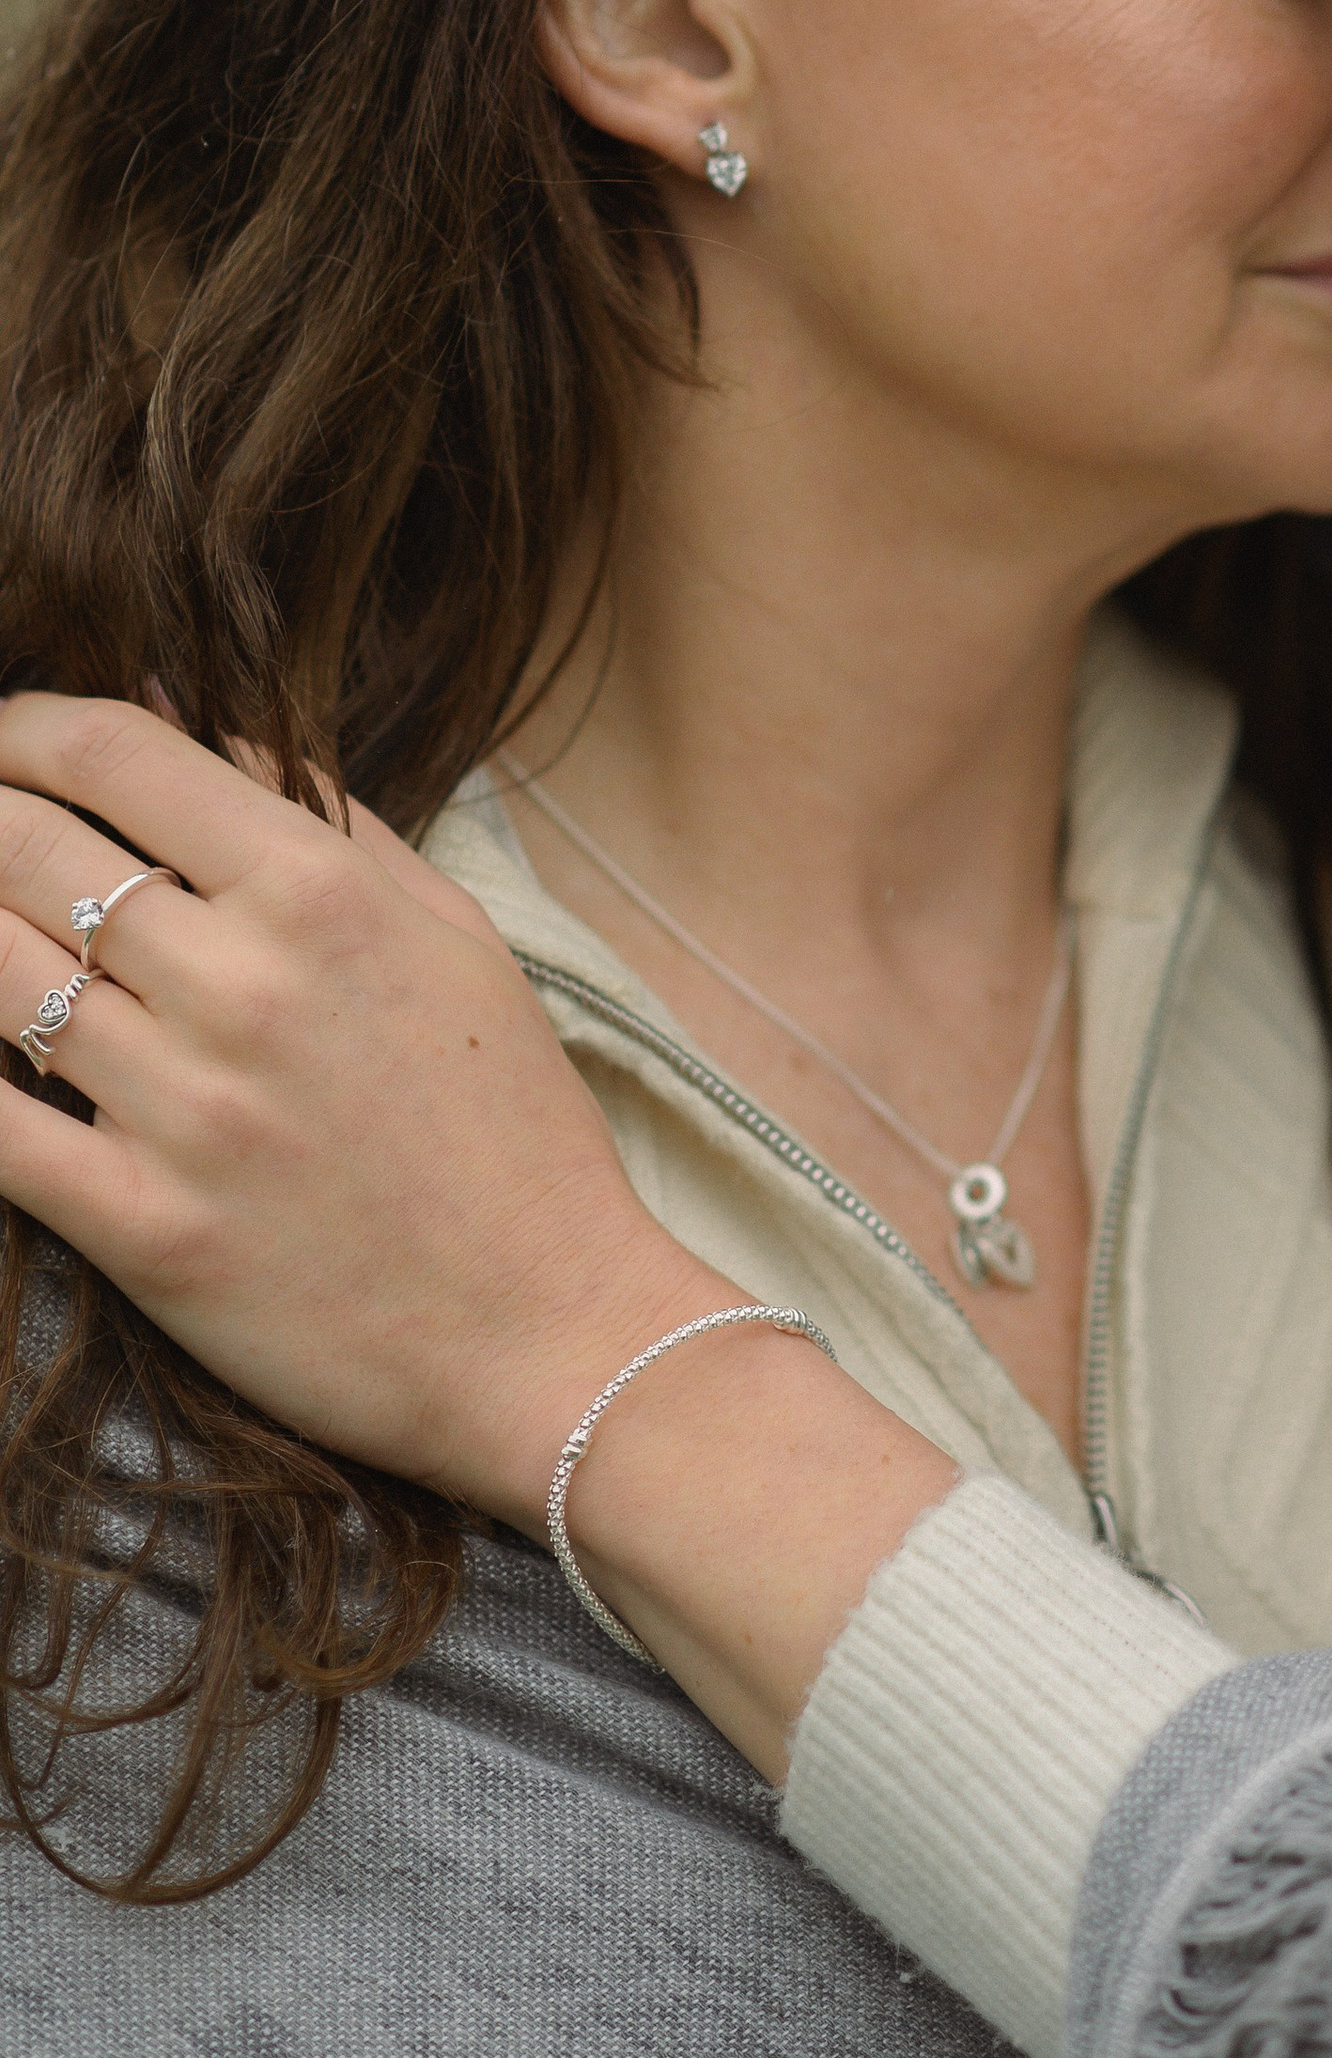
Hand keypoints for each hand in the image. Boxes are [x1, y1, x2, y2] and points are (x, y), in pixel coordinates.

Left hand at [0, 693, 727, 1530]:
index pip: (119, 757)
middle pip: (26, 849)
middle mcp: (244, 987)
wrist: (550, 1330)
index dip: (28, 727)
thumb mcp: (454, 935)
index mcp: (325, 896)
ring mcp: (184, 1112)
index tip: (6, 740)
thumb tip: (198, 727)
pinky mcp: (142, 1230)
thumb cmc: (511, 1126)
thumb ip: (327, 821)